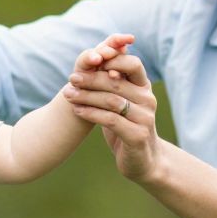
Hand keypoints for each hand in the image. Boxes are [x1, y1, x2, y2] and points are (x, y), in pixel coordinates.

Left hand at [60, 36, 162, 183]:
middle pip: (116, 82)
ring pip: (111, 100)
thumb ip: (112, 83)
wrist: (143, 161)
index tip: (88, 62)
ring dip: (86, 96)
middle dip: (91, 78)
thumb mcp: (121, 102)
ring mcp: (145, 118)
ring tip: (68, 94)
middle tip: (71, 78)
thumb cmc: (127, 127)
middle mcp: (148, 100)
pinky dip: (91, 113)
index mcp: (145, 87)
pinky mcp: (137, 135)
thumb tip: (94, 57)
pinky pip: (110, 119)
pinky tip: (77, 110)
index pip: (132, 63)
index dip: (111, 59)